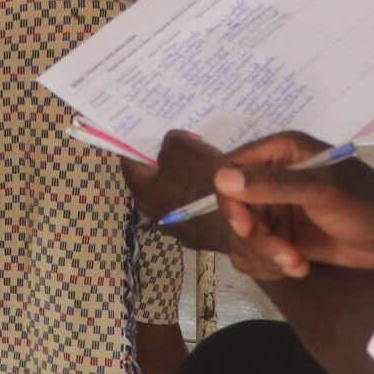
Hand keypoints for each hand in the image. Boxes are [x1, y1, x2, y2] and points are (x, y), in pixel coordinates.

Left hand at [121, 129, 232, 251]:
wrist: (244, 222)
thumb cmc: (202, 182)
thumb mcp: (181, 148)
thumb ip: (170, 143)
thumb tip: (172, 148)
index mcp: (144, 194)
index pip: (130, 166)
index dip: (136, 147)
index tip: (146, 136)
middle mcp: (157, 216)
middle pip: (156, 183)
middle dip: (167, 164)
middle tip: (180, 147)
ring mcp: (181, 230)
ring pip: (180, 198)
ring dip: (189, 182)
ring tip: (205, 164)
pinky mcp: (204, 237)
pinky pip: (198, 209)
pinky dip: (204, 196)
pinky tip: (220, 186)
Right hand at [211, 132, 373, 280]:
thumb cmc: (369, 206)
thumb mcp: (322, 191)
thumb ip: (273, 185)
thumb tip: (222, 179)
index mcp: (281, 152)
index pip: (229, 170)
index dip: (231, 200)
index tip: (245, 227)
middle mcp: (272, 178)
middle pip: (232, 209)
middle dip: (254, 238)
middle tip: (284, 254)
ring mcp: (276, 210)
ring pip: (240, 236)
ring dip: (264, 256)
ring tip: (296, 264)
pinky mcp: (281, 238)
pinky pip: (253, 254)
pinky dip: (269, 266)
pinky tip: (298, 267)